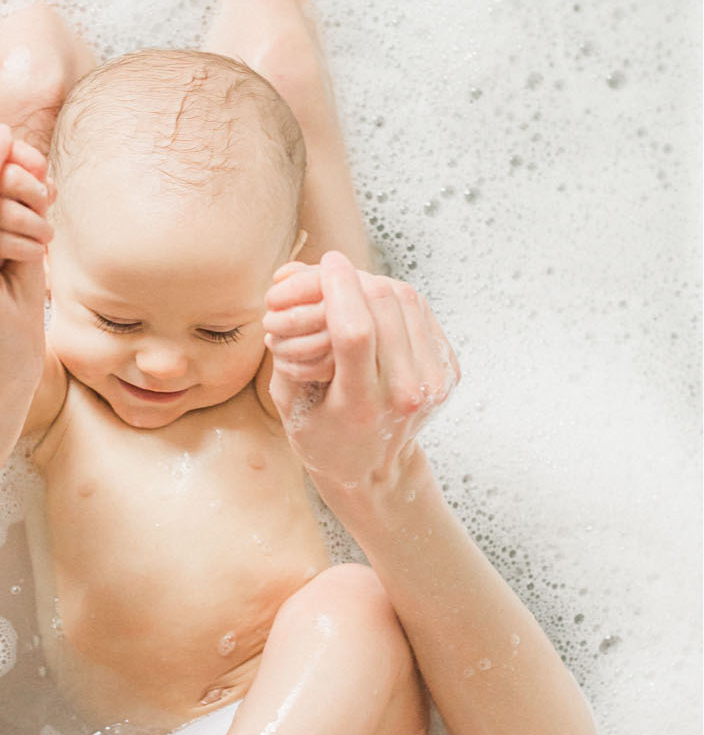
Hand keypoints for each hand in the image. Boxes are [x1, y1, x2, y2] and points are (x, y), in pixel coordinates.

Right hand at [262, 251, 459, 487]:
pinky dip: (394, 300)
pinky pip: (422, 315)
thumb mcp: (289, 404)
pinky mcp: (447, 372)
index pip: (355, 332)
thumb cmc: (321, 437)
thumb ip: (287, 352)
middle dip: (354, 278)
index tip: (326, 263)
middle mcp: (405, 394)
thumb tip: (293, 294)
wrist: (372, 470)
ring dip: (374, 283)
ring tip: (348, 285)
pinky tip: (373, 304)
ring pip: (409, 302)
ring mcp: (433, 383)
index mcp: (360, 407)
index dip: (338, 288)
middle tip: (330, 270)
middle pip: (386, 307)